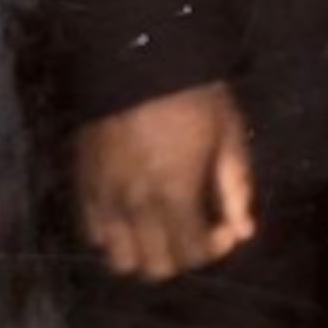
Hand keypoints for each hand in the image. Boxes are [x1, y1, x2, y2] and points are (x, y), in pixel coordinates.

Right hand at [72, 82, 255, 280]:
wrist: (135, 58)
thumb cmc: (191, 95)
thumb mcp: (228, 134)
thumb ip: (236, 188)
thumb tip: (243, 232)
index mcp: (175, 194)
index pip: (192, 255)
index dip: (213, 250)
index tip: (221, 228)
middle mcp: (136, 206)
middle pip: (155, 268)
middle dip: (180, 257)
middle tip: (192, 230)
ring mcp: (104, 199)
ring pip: (120, 260)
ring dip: (144, 253)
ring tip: (160, 228)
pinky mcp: (83, 186)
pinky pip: (93, 234)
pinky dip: (114, 235)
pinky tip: (131, 215)